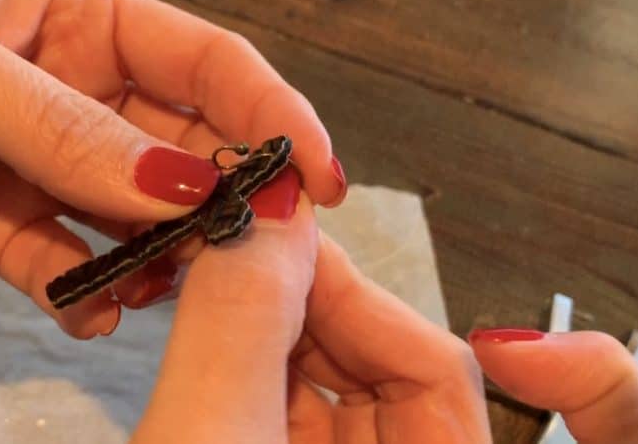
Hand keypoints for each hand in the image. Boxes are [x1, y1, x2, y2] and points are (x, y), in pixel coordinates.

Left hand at [0, 0, 344, 336]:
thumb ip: (57, 125)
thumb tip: (178, 186)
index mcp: (75, 17)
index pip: (204, 63)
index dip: (272, 114)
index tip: (316, 179)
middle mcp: (71, 92)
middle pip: (184, 148)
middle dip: (224, 200)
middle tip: (253, 255)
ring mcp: (38, 167)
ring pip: (138, 219)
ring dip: (164, 257)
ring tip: (163, 289)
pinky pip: (74, 272)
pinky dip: (92, 298)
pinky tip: (91, 314)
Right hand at [131, 170, 637, 442]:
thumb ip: (240, 325)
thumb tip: (270, 214)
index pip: (431, 368)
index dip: (350, 288)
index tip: (276, 228)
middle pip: (382, 380)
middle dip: (306, 310)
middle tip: (232, 254)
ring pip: (327, 404)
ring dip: (270, 342)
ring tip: (209, 294)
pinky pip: (289, 431)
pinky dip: (249, 385)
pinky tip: (205, 350)